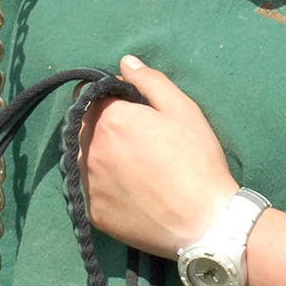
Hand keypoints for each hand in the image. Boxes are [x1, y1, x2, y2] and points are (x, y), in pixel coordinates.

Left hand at [80, 56, 237, 257]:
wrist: (205, 223)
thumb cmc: (197, 160)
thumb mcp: (182, 109)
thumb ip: (149, 81)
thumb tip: (125, 62)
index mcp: (110, 119)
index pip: (88, 96)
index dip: (105, 97)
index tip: (125, 107)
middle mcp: (90, 149)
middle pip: (81, 126)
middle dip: (99, 124)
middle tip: (132, 137)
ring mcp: (89, 183)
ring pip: (81, 157)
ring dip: (97, 153)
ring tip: (131, 164)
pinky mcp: (93, 212)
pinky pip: (90, 189)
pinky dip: (103, 184)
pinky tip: (130, 189)